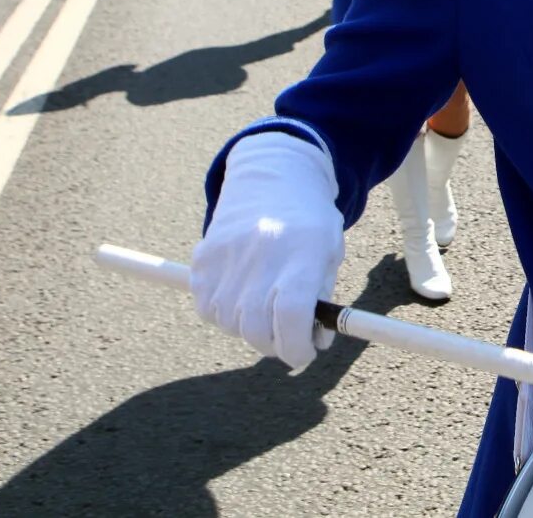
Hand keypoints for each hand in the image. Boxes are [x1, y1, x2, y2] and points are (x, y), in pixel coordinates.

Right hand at [191, 133, 344, 369]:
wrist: (272, 179)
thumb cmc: (309, 224)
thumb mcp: (329, 255)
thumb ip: (322, 301)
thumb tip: (313, 344)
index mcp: (300, 256)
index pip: (291, 318)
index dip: (297, 347)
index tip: (304, 353)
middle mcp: (260, 258)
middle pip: (257, 330)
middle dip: (274, 344)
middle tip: (284, 336)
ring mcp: (227, 259)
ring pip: (231, 325)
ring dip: (248, 326)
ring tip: (263, 300)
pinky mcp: (203, 260)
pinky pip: (208, 309)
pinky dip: (224, 311)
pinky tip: (241, 289)